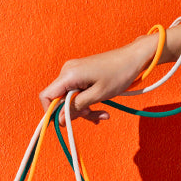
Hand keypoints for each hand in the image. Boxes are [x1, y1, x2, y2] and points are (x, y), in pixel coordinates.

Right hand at [39, 34, 158, 125]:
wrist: (133, 58)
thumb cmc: (118, 74)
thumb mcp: (97, 95)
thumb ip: (76, 107)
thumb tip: (59, 120)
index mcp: (68, 75)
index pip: (46, 96)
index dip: (52, 112)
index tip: (66, 122)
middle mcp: (67, 71)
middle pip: (59, 99)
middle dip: (75, 112)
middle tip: (93, 117)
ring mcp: (74, 72)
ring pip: (70, 98)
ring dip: (84, 109)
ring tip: (103, 115)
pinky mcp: (81, 74)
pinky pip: (78, 93)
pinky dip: (87, 102)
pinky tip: (102, 110)